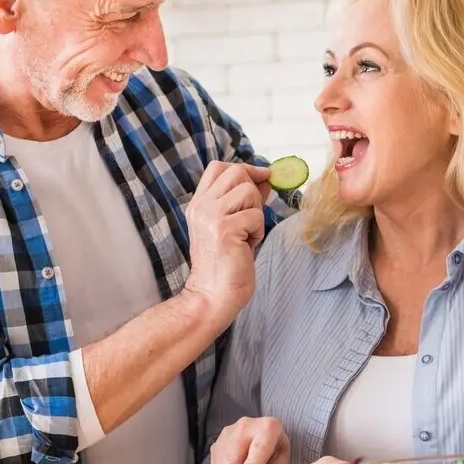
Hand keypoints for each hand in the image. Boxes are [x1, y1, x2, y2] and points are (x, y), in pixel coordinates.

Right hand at [184, 161, 271, 316]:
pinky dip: (258, 232)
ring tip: (246, 235)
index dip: (244, 168)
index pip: (219, 167)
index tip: (261, 178)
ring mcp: (210, 216)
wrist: (212, 296)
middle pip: (236, 172)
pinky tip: (246, 246)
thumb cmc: (225, 264)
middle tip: (250, 217)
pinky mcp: (223, 230)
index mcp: (199, 204)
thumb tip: (265, 178)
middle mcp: (201, 206)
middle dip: (253, 191)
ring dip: (256, 213)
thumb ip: (243, 201)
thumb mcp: (231, 225)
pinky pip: (255, 215)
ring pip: (248, 191)